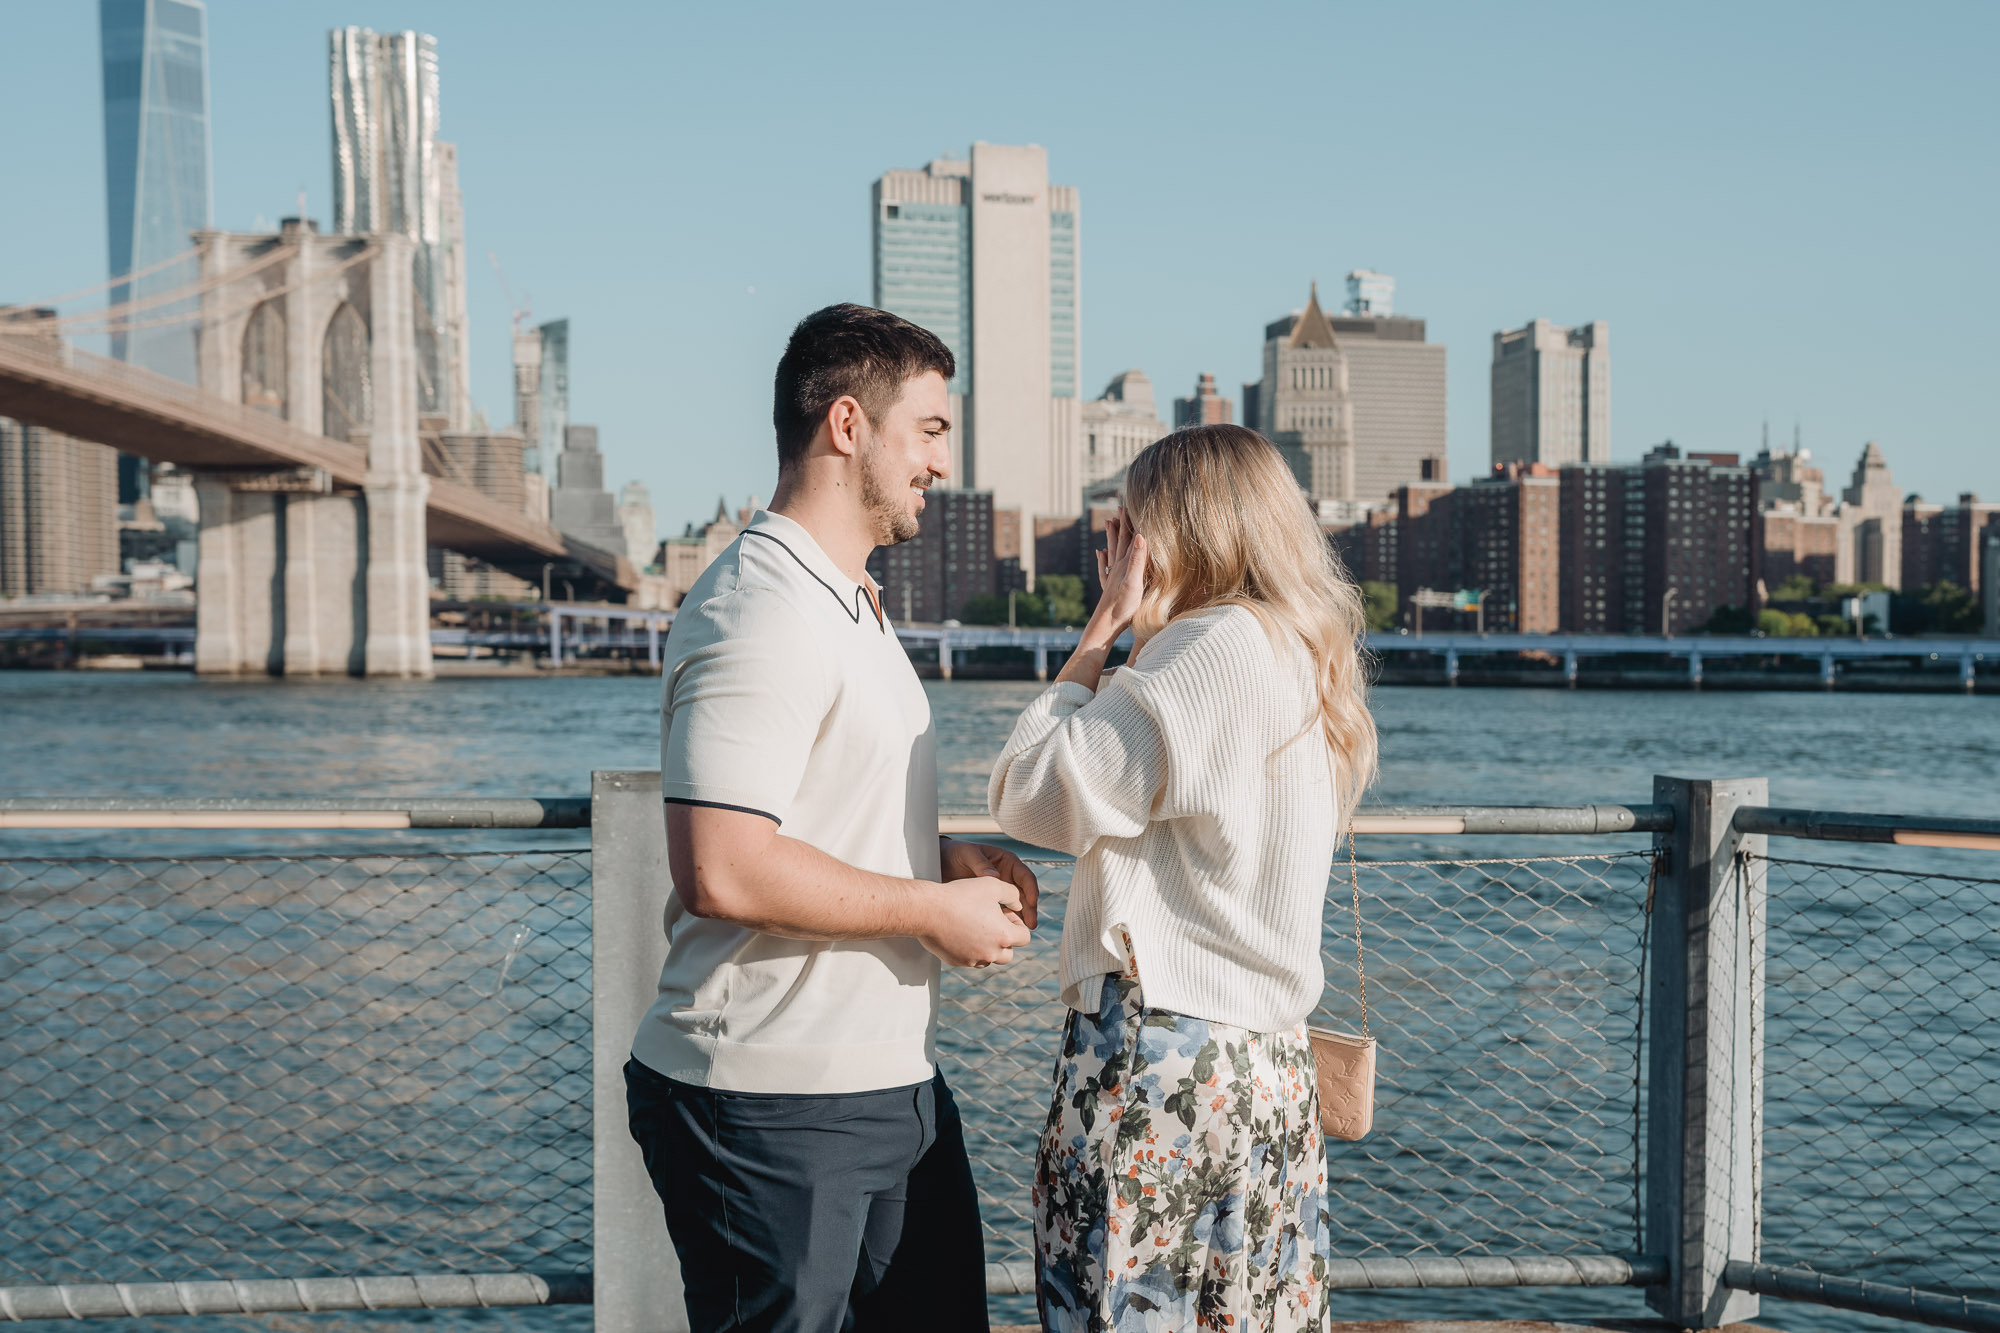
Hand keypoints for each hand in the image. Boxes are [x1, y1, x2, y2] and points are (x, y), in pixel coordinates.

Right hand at [919, 875, 1031, 967]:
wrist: (928, 910)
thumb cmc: (960, 895)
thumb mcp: (992, 885)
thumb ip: (1012, 894)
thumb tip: (1019, 904)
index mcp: (1004, 936)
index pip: (1025, 938)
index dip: (1018, 924)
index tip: (1005, 913)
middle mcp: (991, 953)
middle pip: (1008, 954)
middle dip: (1004, 939)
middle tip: (992, 922)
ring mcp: (972, 959)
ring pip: (989, 959)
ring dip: (988, 947)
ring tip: (976, 926)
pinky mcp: (956, 961)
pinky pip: (969, 959)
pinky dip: (970, 949)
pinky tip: (960, 931)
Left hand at [940, 837, 1039, 928]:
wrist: (939, 863)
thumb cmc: (955, 853)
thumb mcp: (967, 854)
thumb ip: (980, 864)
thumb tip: (995, 876)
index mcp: (1007, 862)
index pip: (1025, 876)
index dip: (1031, 889)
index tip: (1032, 902)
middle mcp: (1007, 877)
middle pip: (1024, 894)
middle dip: (1029, 909)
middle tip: (1031, 924)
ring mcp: (1000, 891)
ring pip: (1016, 906)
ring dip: (1020, 919)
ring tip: (1022, 932)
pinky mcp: (991, 903)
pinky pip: (1002, 913)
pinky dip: (1005, 922)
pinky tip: (1005, 932)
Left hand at [1090, 511, 1147, 645]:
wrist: (1106, 624)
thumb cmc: (1122, 605)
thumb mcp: (1134, 581)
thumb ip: (1138, 558)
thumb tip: (1140, 535)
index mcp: (1125, 563)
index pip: (1129, 537)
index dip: (1130, 521)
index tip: (1129, 504)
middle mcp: (1117, 566)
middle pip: (1120, 541)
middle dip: (1121, 524)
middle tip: (1120, 508)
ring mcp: (1112, 576)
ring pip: (1112, 551)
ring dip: (1112, 536)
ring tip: (1108, 523)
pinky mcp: (1110, 587)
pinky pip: (1105, 567)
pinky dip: (1103, 557)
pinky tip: (1100, 552)